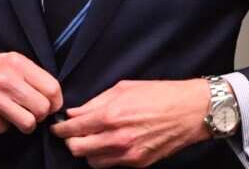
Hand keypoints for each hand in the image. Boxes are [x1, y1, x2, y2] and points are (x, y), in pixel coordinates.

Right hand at [0, 50, 62, 133]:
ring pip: (27, 123)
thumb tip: (53, 97)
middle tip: (30, 112)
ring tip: (14, 116)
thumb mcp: (7, 61)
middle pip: (42, 109)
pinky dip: (1, 125)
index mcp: (17, 63)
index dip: (55, 102)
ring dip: (24, 124)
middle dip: (39, 116)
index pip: (52, 88)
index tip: (49, 106)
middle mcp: (6, 79)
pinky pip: (3, 129)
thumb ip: (29, 75)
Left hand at [51, 79, 211, 167]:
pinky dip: (105, 157)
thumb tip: (75, 112)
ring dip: (87, 152)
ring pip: (92, 161)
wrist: (190, 111)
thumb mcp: (124, 88)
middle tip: (72, 134)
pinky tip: (110, 144)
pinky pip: (111, 165)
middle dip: (70, 142)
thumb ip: (96, 102)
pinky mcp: (138, 163)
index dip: (60, 130)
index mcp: (111, 115)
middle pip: (77, 150)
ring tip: (92, 139)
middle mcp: (117, 138)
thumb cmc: (160, 94)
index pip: (73, 129)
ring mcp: (128, 153)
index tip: (58, 128)